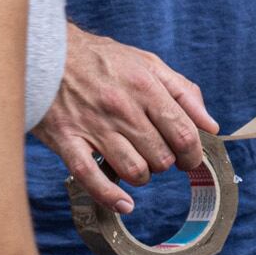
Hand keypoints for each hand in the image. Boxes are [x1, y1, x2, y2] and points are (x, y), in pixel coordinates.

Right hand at [34, 27, 217, 212]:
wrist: (45, 51)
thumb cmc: (100, 58)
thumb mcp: (147, 62)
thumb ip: (183, 92)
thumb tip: (211, 126)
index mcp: (144, 87)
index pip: (184, 134)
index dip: (193, 154)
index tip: (189, 158)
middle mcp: (121, 108)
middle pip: (161, 157)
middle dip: (166, 162)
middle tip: (157, 154)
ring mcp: (92, 126)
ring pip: (134, 171)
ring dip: (142, 176)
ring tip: (136, 164)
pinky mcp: (66, 140)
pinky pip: (91, 178)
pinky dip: (111, 196)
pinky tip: (124, 203)